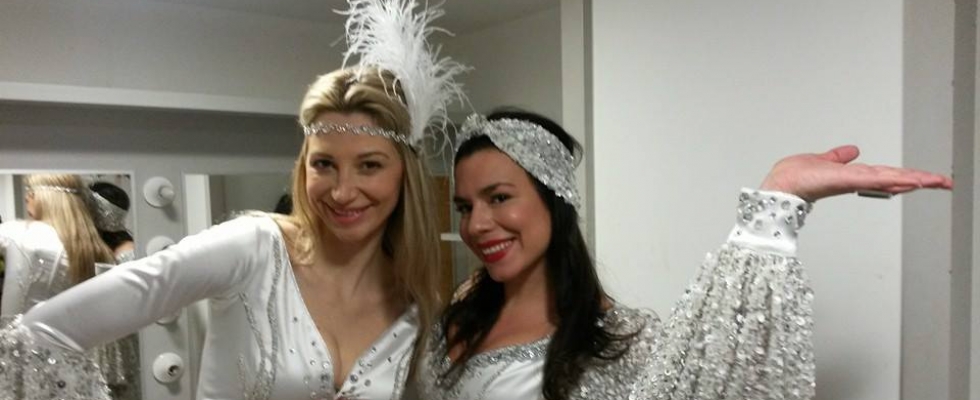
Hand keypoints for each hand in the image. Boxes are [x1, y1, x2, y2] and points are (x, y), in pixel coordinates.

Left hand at [759, 145, 952, 201]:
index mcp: (852, 175)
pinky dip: (891, 179)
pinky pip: (872, 179)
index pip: (886, 173)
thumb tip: (852, 151)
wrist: (779, 185)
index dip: (908, 175)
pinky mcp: (844, 180)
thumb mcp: (822, 160)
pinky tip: (909, 180)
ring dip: (913, 179)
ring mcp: (851, 181)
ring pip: (888, 178)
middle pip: (894, 178)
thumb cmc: (793, 177)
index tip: (929, 178)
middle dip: (921, 180)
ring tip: (936, 181)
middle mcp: (855, 180)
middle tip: (946, 183)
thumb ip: (838, 157)